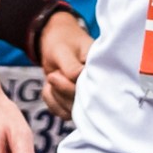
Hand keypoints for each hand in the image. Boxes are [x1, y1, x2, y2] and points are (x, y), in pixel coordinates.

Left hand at [35, 8, 91, 122]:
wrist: (55, 40)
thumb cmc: (62, 41)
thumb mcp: (64, 51)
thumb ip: (71, 68)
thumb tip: (77, 82)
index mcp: (102, 71)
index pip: (93, 92)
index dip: (71, 87)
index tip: (59, 72)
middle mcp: (98, 87)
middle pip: (81, 105)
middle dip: (61, 91)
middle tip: (54, 73)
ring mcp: (87, 97)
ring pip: (70, 112)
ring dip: (55, 97)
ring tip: (54, 76)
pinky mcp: (75, 103)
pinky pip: (61, 112)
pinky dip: (51, 100)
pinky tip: (50, 86)